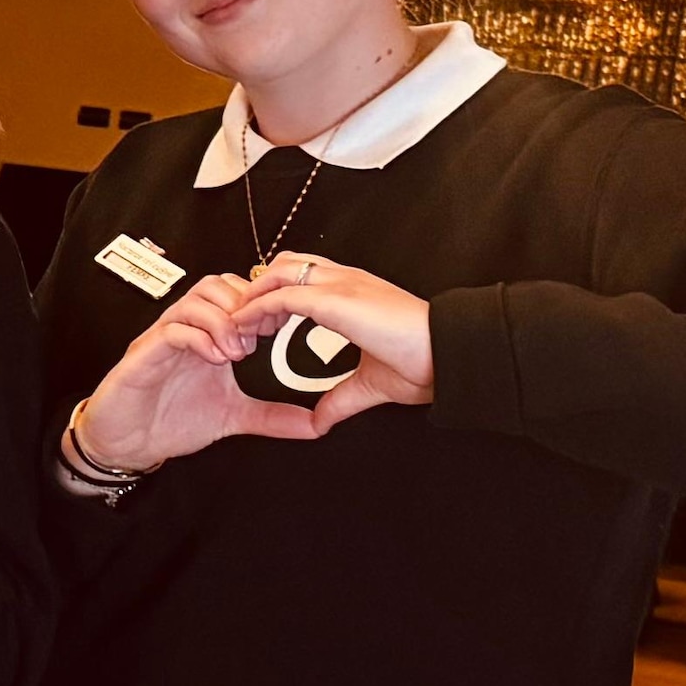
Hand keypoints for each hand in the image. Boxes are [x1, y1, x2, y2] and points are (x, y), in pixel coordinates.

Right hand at [73, 274, 328, 470]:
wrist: (127, 444)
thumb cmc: (169, 422)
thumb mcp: (233, 418)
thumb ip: (272, 417)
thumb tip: (313, 424)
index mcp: (206, 336)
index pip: (235, 294)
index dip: (261, 304)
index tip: (279, 328)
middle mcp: (185, 330)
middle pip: (215, 284)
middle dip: (244, 306)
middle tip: (260, 338)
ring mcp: (162, 339)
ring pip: (194, 299)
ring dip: (224, 320)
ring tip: (238, 352)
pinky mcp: (143, 355)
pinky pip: (172, 330)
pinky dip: (200, 339)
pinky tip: (217, 360)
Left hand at [250, 252, 435, 429]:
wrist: (448, 355)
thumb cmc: (426, 362)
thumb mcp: (372, 384)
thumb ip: (341, 399)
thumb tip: (320, 421)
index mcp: (356, 293)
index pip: (306, 277)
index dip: (277, 295)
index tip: (261, 325)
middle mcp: (346, 281)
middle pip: (285, 265)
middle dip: (259, 289)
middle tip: (243, 323)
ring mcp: (340, 286)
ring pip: (277, 273)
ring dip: (252, 296)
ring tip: (237, 325)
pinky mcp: (335, 300)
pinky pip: (281, 295)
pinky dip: (255, 308)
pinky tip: (243, 325)